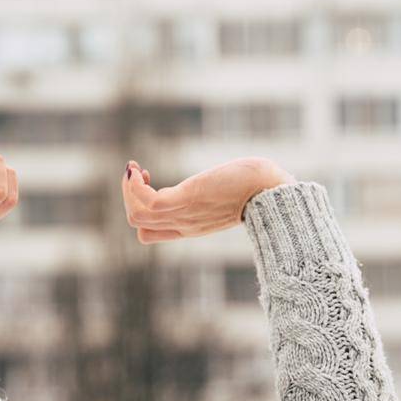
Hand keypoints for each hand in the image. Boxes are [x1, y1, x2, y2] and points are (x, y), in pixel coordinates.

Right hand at [121, 156, 293, 244]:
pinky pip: (147, 201)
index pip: (149, 233)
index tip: (149, 182)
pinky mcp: (187, 200)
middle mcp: (185, 225)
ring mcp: (184, 215)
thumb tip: (223, 180)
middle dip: (129, 196)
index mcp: (191, 227)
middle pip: (138, 223)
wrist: (272, 191)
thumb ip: (214, 193)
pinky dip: (133, 185)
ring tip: (134, 169)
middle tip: (138, 173)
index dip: (140, 208)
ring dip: (128, 189)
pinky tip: (137, 167)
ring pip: (136, 215)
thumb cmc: (257, 187)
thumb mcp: (225, 194)